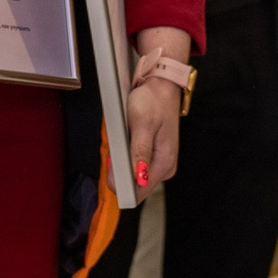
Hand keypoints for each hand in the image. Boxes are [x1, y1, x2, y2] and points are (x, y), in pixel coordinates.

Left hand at [122, 29, 191, 188]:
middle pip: (133, 185)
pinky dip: (125, 155)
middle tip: (120, 143)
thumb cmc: (153, 101)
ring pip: (131, 175)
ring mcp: (158, 163)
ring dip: (121, 161)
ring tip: (125, 138)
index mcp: (164, 163)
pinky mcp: (153, 157)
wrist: (162, 86)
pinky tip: (127, 140)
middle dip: (119, 169)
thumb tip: (135, 178)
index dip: (120, 182)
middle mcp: (164, 168)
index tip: (113, 163)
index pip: (137, 191)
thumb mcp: (142, 123)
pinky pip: (134, 165)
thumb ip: (139, 153)